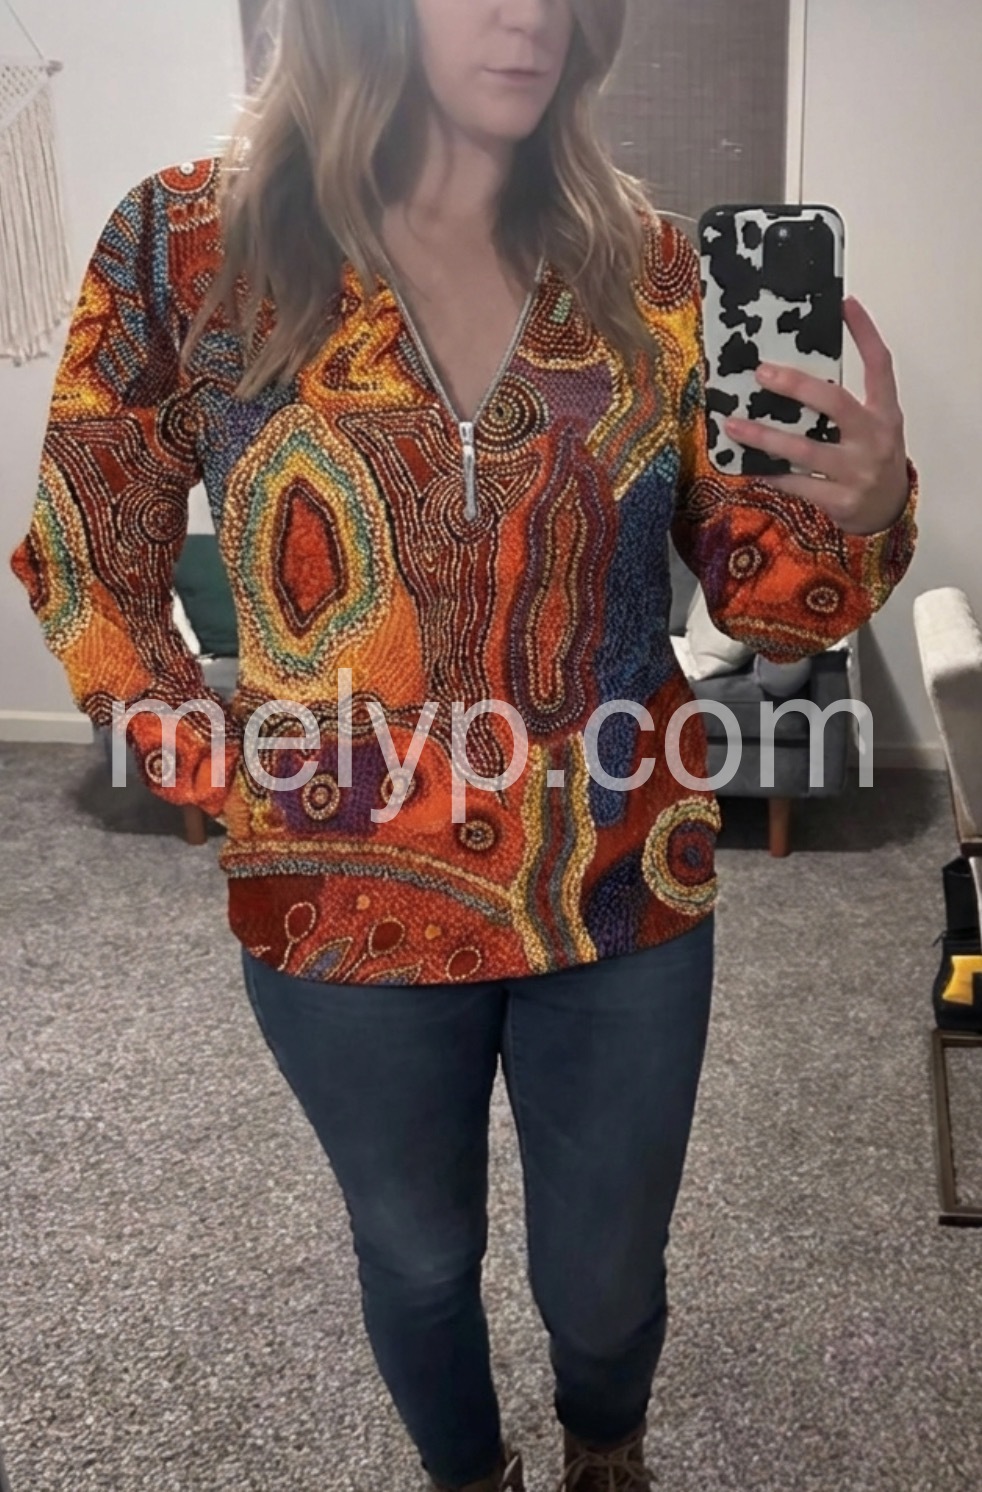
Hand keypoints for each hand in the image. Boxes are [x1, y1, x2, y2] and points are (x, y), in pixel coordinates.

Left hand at [722, 296, 910, 535]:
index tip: (844, 302)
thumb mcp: (872, 427)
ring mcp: (857, 471)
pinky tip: (746, 464)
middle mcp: (874, 439)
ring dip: (765, 437)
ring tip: (733, 424)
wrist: (887, 513)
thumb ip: (844, 404)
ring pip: (805, 450)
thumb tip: (790, 375)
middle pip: (835, 403)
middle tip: (761, 373)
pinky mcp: (841, 500)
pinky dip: (769, 473)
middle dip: (797, 386)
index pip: (880, 365)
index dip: (865, 333)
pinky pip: (796, 484)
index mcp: (885, 413)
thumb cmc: (871, 460)